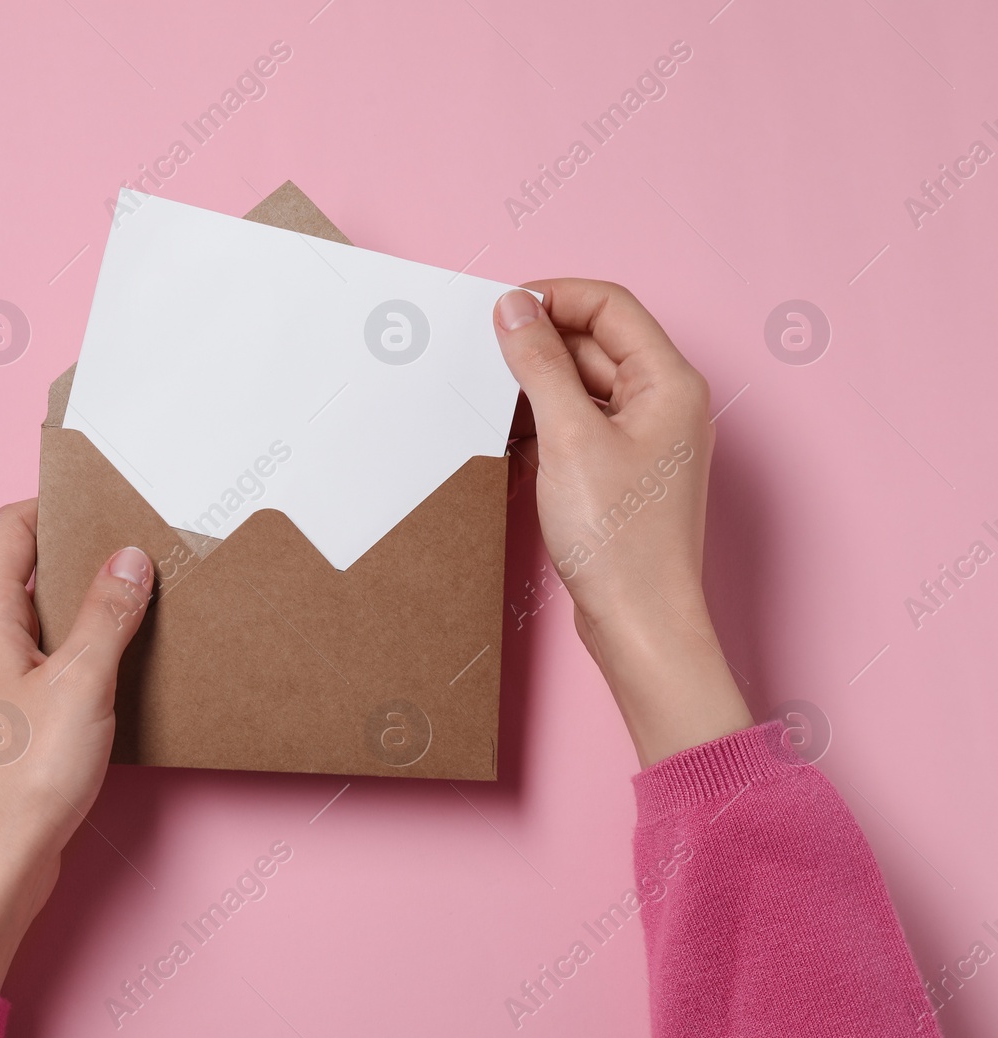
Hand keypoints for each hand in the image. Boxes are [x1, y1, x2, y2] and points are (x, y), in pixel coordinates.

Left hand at [0, 500, 152, 990]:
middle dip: (78, 551)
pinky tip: (122, 660)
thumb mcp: (81, 683)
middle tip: (135, 543)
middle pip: (24, 568)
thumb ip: (107, 615)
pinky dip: (81, 646)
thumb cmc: (24, 780)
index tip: (102, 495)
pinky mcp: (8, 717)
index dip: (53, 503)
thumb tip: (129, 557)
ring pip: (38, 616)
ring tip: (140, 596)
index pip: (9, 529)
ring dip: (84, 603)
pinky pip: (45, 659)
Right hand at [494, 279, 751, 766]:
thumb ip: (539, 364)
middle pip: (595, 343)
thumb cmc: (620, 541)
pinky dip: (544, 425)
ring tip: (494, 404)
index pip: (609, 306)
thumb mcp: (568, 438)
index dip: (553, 297)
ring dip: (537, 387)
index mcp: (669, 382)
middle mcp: (665, 403)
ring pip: (583, 385)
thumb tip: (513, 308)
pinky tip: (511, 443)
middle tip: (483, 356)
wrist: (639, 624)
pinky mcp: (623, 472)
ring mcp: (645, 439)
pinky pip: (579, 425)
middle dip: (539, 344)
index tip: (500, 310)